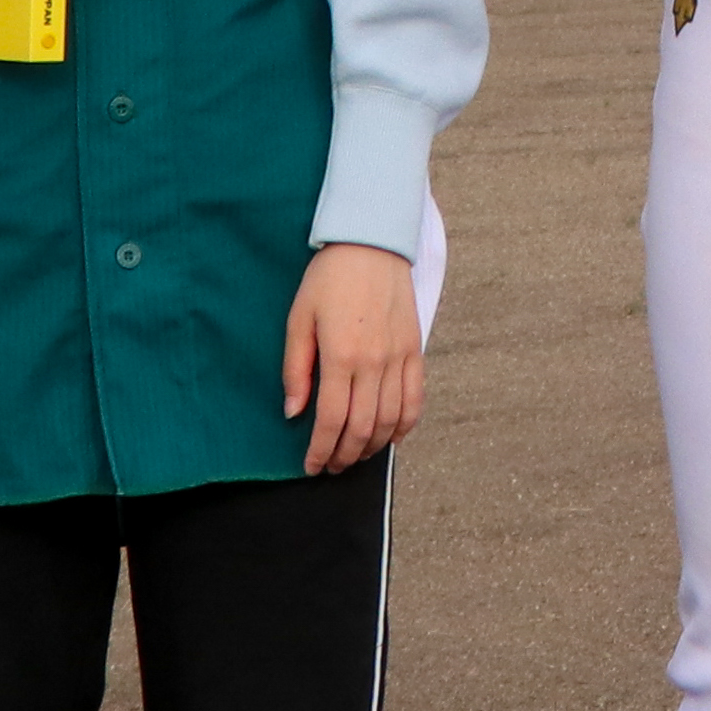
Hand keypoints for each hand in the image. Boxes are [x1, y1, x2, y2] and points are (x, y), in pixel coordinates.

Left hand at [285, 242, 425, 473]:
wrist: (372, 243)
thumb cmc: (329, 279)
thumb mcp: (299, 319)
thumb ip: (296, 369)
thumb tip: (294, 412)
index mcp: (341, 356)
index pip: (331, 421)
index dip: (320, 451)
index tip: (311, 466)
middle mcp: (374, 363)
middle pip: (362, 428)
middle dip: (344, 455)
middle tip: (331, 466)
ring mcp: (399, 357)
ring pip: (391, 420)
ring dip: (373, 446)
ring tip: (355, 455)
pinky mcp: (415, 349)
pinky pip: (415, 398)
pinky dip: (405, 425)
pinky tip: (392, 437)